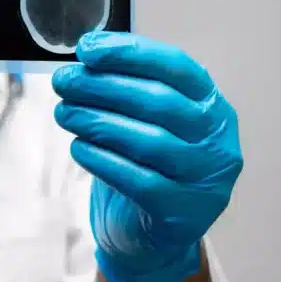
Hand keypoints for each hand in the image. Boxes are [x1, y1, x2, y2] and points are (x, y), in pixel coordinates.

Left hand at [51, 32, 242, 281]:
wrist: (147, 233)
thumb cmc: (143, 162)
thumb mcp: (142, 119)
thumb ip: (124, 84)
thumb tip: (88, 51)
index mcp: (210, 105)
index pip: (175, 66)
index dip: (130, 53)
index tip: (86, 48)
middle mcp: (217, 140)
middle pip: (160, 102)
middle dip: (103, 86)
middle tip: (63, 81)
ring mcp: (206, 179)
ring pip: (150, 141)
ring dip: (98, 121)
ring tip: (63, 113)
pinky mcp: (184, 213)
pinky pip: (140, 181)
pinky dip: (103, 160)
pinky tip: (78, 147)